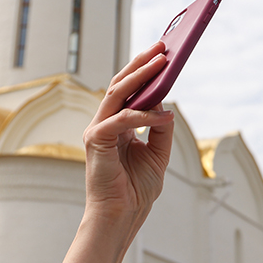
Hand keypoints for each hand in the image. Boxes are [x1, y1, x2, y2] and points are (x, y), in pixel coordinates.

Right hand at [83, 40, 172, 218]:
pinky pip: (122, 120)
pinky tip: (162, 114)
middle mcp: (104, 123)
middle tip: (162, 47)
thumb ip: (160, 129)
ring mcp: (97, 130)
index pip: (129, 90)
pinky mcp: (96, 140)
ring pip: (117, 93)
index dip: (144, 71)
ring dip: (140, 75)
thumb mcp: (158, 154)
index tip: (163, 54)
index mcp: (117, 125)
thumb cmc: (136, 189)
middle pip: (121, 84)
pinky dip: (143, 115)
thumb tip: (166, 105)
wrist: (122, 215)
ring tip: (161, 61)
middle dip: (141, 63)